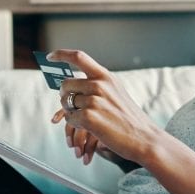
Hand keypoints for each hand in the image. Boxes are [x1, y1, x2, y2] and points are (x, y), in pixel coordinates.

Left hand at [48, 49, 157, 167]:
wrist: (144, 138)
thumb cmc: (128, 119)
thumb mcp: (116, 92)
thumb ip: (97, 84)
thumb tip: (72, 83)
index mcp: (106, 76)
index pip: (78, 57)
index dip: (61, 54)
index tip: (50, 56)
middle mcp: (99, 84)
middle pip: (66, 84)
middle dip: (65, 96)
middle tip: (74, 107)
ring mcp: (94, 100)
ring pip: (66, 103)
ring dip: (72, 113)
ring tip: (89, 120)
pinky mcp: (89, 117)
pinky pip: (69, 118)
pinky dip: (75, 125)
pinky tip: (90, 128)